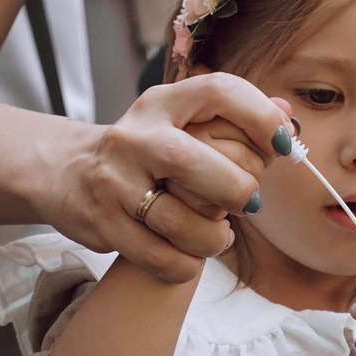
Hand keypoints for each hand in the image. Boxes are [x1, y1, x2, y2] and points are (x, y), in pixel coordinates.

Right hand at [52, 74, 285, 281]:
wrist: (67, 174)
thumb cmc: (145, 151)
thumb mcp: (180, 123)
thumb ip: (234, 120)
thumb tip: (289, 117)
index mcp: (161, 104)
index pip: (217, 91)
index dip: (260, 116)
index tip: (283, 145)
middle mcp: (134, 137)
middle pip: (196, 162)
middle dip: (236, 188)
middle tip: (249, 202)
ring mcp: (114, 181)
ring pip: (180, 221)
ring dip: (213, 238)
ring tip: (219, 236)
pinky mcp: (103, 222)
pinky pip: (161, 257)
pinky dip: (186, 264)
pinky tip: (191, 255)